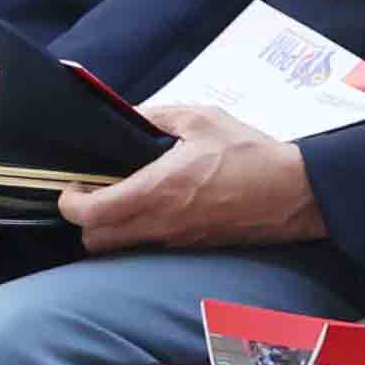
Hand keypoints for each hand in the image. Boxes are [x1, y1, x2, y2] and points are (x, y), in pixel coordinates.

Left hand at [62, 105, 326, 258]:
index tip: (72, 185)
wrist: (295, 193)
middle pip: (97, 242)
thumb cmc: (249, 154)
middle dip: (85, 221)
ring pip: (122, 250)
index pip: (91, 214)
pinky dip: (138, 234)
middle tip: (93, 193)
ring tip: (121, 199)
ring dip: (111, 230)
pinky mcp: (193, 249)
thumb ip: (157, 116)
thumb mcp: (201, 119)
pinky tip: (154, 208)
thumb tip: (130, 115)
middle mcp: (160, 225)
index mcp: (156, 191)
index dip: (70, 203)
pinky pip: (150, 249)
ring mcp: (176, 242)